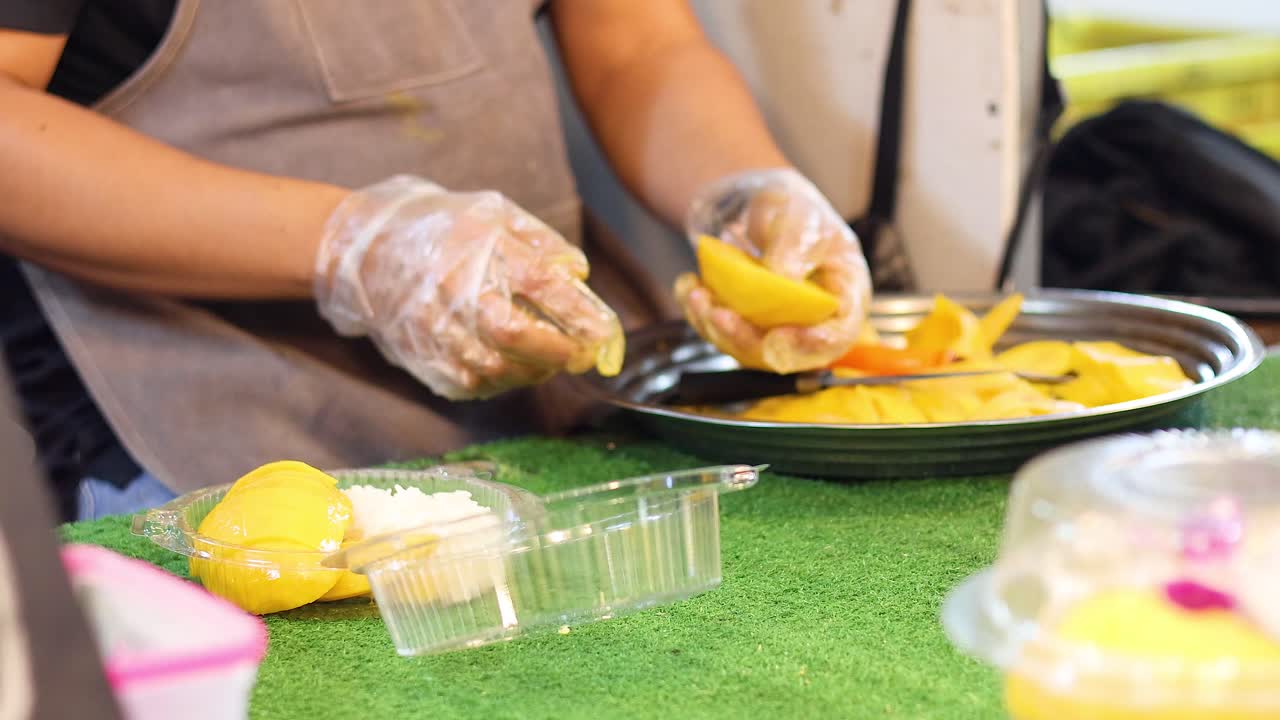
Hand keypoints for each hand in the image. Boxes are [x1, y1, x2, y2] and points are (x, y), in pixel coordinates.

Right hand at [314, 176, 622, 399]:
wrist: (364, 251)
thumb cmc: (440, 228)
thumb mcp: (494, 213)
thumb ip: (541, 243)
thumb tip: (579, 275)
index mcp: (479, 248)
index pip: (541, 287)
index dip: (581, 316)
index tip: (606, 335)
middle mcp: (455, 291)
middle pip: (516, 336)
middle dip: (559, 352)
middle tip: (582, 354)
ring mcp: (434, 329)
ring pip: (496, 368)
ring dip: (535, 371)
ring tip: (551, 359)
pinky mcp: (423, 359)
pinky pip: (472, 384)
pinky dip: (503, 381)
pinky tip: (515, 367)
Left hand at [675, 168, 870, 373]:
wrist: (770, 212)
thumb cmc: (800, 216)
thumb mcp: (805, 218)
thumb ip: (797, 245)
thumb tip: (783, 276)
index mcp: (844, 297)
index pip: (838, 333)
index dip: (810, 344)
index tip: (778, 339)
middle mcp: (813, 323)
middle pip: (787, 354)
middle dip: (747, 340)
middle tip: (719, 317)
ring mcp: (778, 330)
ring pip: (747, 351)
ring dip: (716, 329)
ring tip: (696, 295)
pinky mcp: (748, 329)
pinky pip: (723, 335)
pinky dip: (700, 317)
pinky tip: (689, 289)